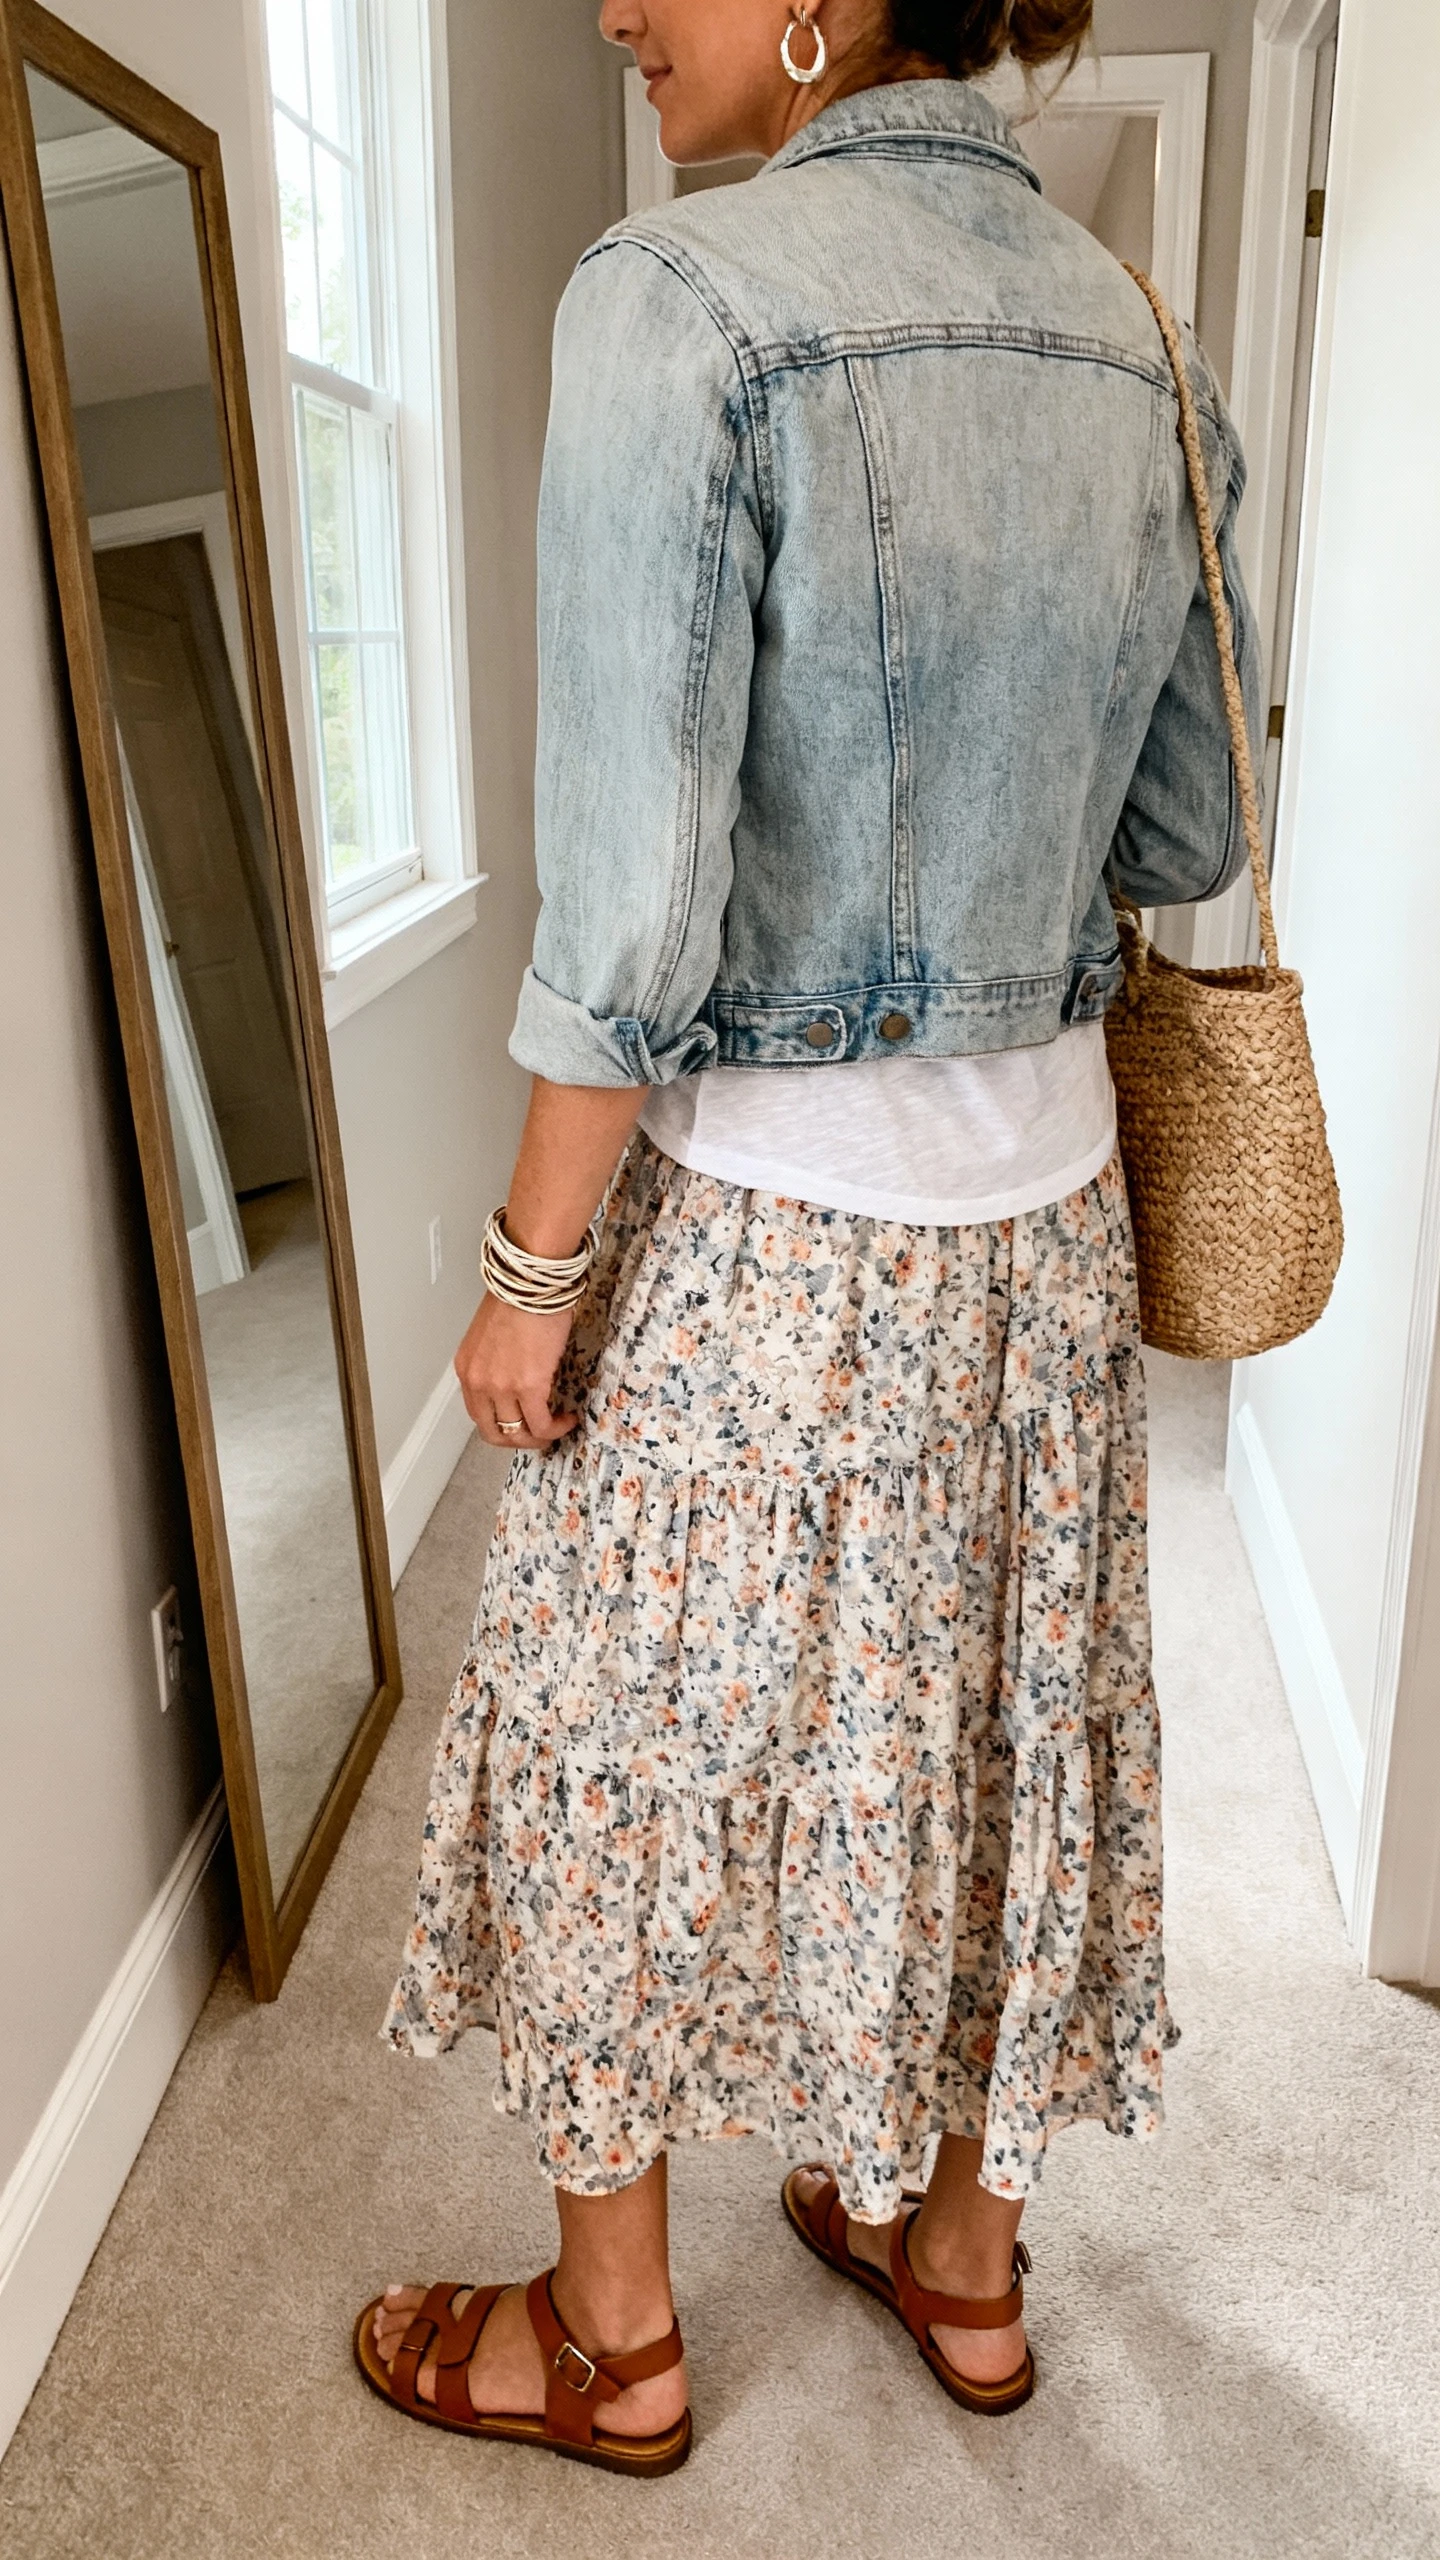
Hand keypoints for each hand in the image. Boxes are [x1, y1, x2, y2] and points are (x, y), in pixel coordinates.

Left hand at [454, 1293, 579, 1450]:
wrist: (531, 1281)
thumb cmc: (518, 1297)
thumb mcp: (492, 1336)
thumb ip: (496, 1364)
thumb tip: (516, 1380)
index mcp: (467, 1369)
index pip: (478, 1415)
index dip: (502, 1426)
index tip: (521, 1423)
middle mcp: (478, 1382)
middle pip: (494, 1433)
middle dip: (519, 1441)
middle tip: (539, 1435)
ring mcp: (501, 1387)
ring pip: (519, 1434)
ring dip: (540, 1437)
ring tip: (558, 1426)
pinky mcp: (528, 1386)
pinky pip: (541, 1423)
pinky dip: (556, 1428)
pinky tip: (568, 1418)